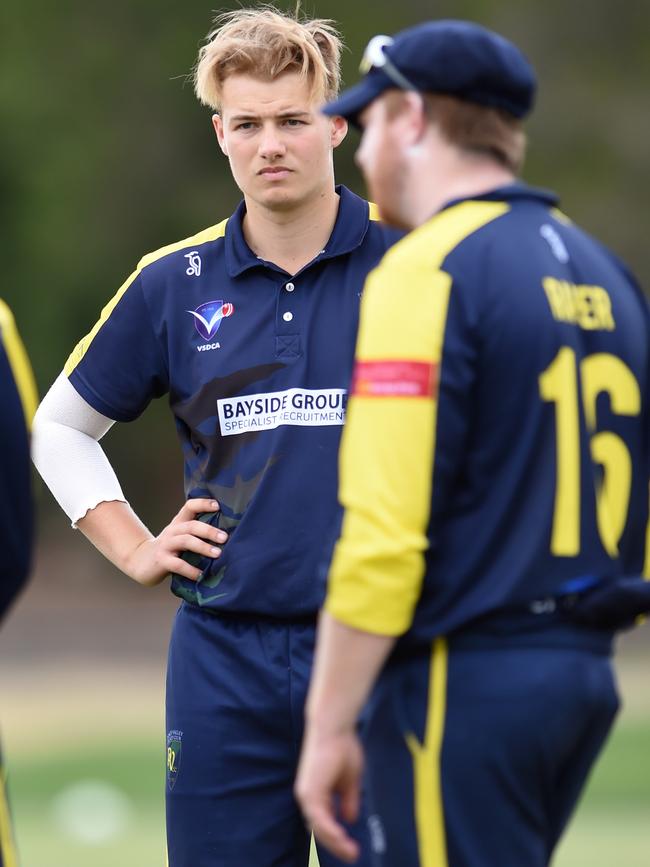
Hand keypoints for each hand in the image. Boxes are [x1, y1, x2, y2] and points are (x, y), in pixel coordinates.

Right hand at [127, 499, 226, 586]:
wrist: (141, 561)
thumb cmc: (170, 548)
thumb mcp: (181, 535)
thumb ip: (197, 532)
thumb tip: (227, 534)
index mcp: (179, 522)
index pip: (190, 506)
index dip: (203, 504)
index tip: (218, 506)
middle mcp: (173, 530)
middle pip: (191, 525)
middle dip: (209, 531)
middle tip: (225, 538)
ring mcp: (166, 545)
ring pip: (186, 541)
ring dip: (203, 547)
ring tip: (218, 554)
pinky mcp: (161, 560)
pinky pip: (177, 564)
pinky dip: (190, 570)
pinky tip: (200, 575)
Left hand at [295, 723, 362, 863]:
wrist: (334, 727)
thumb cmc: (342, 747)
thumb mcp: (349, 780)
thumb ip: (348, 800)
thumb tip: (349, 819)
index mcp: (316, 794)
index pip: (324, 823)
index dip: (337, 837)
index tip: (352, 849)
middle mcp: (308, 796)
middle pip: (319, 830)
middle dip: (336, 845)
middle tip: (352, 855)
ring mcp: (307, 794)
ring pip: (318, 828)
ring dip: (334, 842)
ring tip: (351, 852)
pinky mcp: (309, 791)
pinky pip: (319, 819)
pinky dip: (330, 831)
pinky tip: (342, 839)